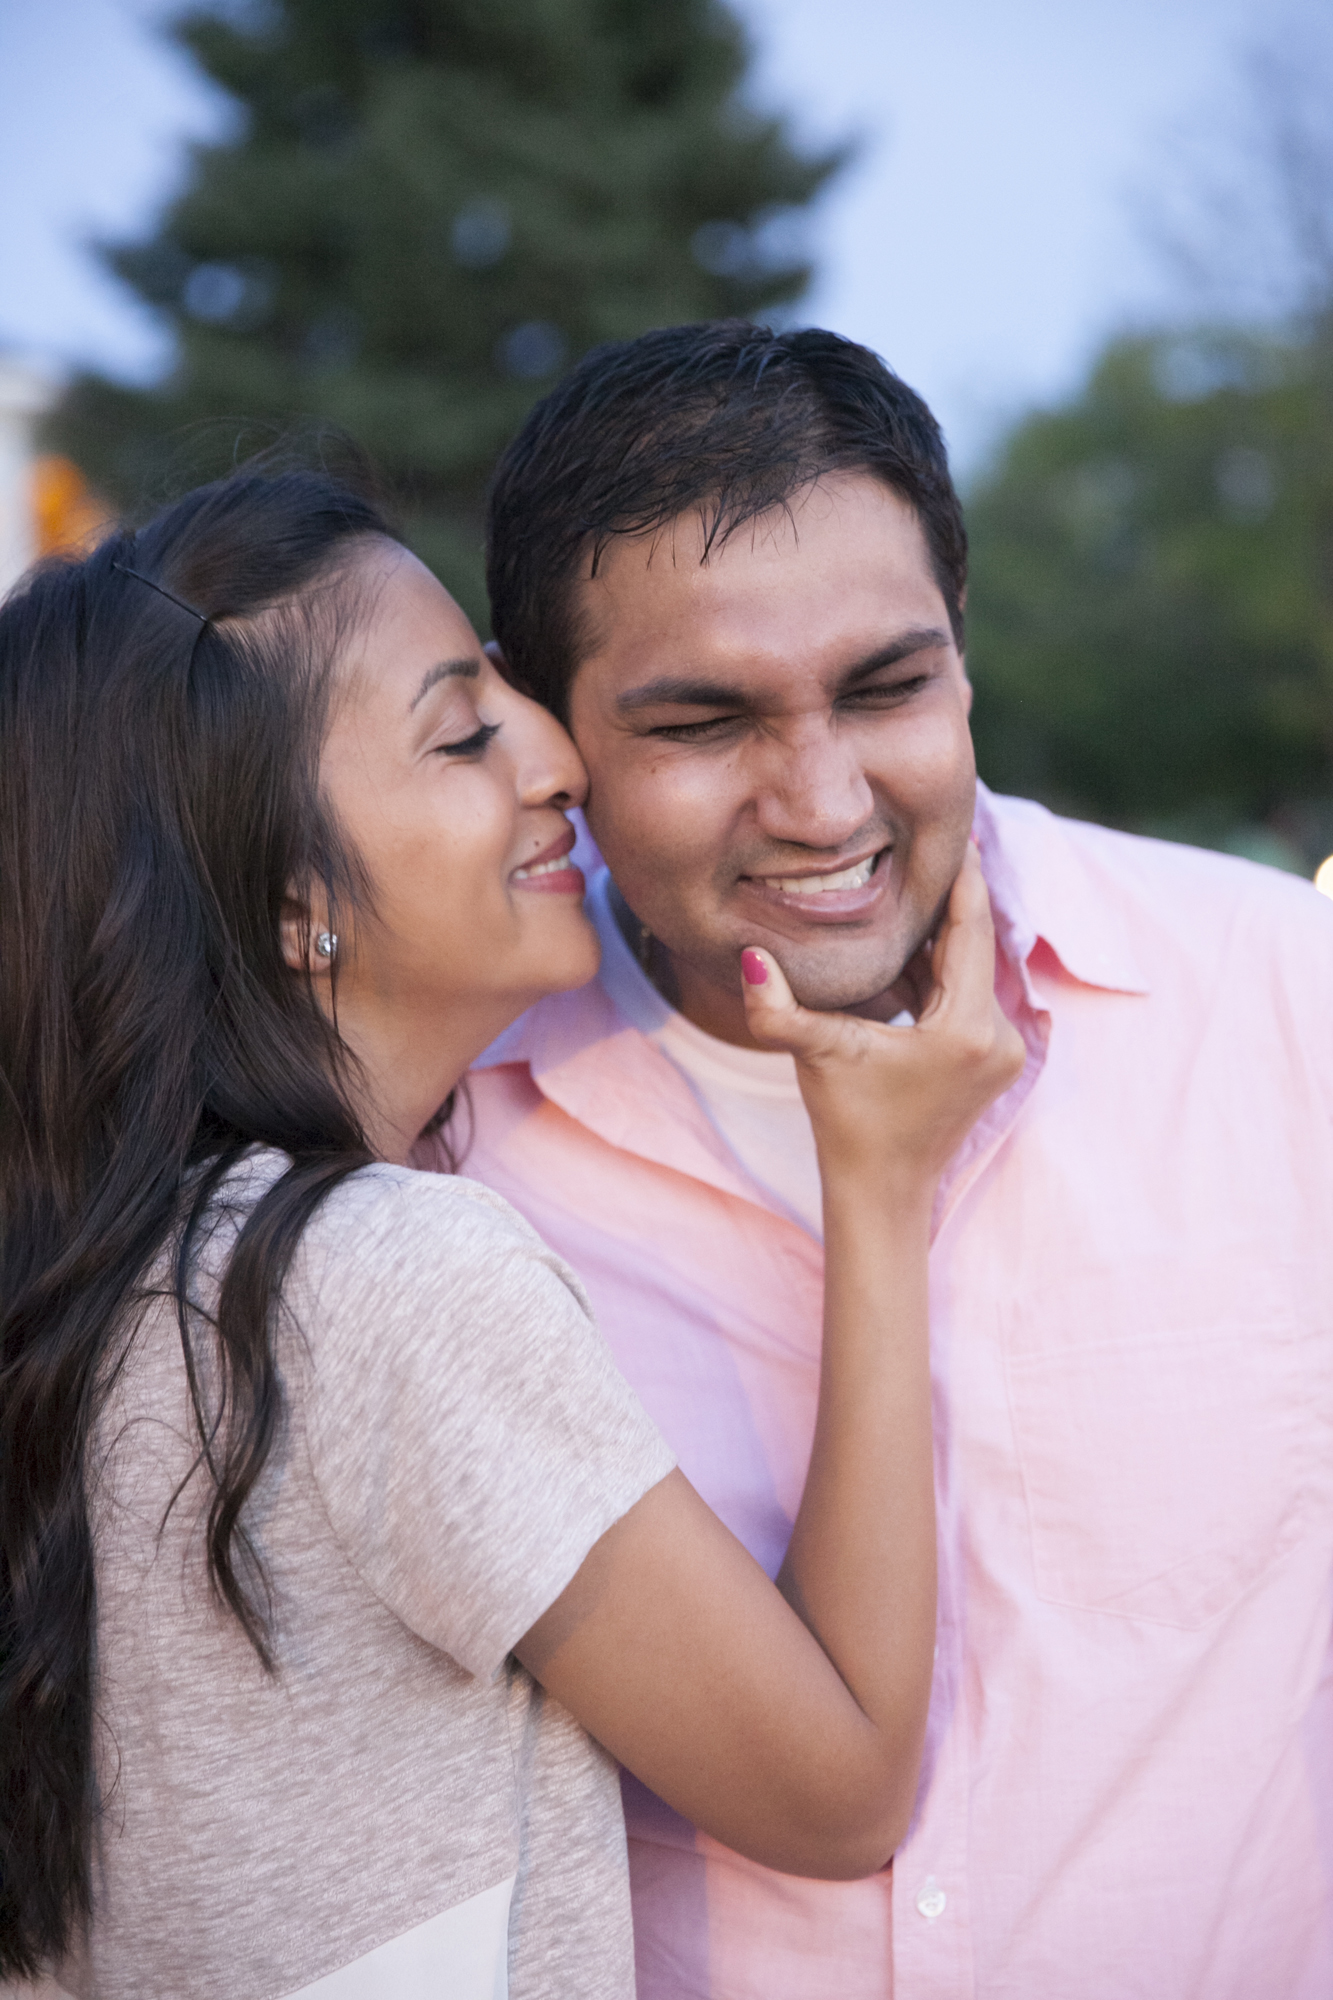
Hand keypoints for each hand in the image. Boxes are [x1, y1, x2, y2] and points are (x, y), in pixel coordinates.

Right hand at [739, 845, 1025, 1195]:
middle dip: (953, 898)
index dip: (965, 878)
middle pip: (975, 946)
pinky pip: (968, 995)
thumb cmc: (849, 1126)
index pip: (972, 930)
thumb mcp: (817, 1057)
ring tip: (916, 881)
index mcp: (967, 1029)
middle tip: (934, 841)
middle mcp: (998, 1036)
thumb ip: (780, 1010)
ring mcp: (1000, 1050)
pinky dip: (942, 970)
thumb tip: (751, 956)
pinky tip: (912, 942)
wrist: (882, 1191)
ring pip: (971, 970)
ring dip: (944, 935)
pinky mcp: (990, 1060)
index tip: (959, 829)